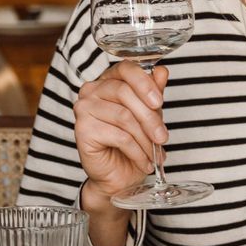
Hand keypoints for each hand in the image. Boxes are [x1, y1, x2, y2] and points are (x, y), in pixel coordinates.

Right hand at [73, 62, 170, 208]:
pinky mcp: (82, 130)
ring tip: (155, 154)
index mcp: (108, 81)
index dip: (144, 82)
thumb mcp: (148, 115)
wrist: (118, 176)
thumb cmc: (131, 143)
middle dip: (150, 118)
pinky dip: (137, 151)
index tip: (159, 101)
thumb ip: (153, 93)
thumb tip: (162, 71)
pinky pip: (118, 136)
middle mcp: (91, 90)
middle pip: (125, 93)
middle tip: (163, 137)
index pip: (125, 69)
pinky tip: (144, 162)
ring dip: (145, 139)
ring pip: (124, 116)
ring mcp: (84, 109)